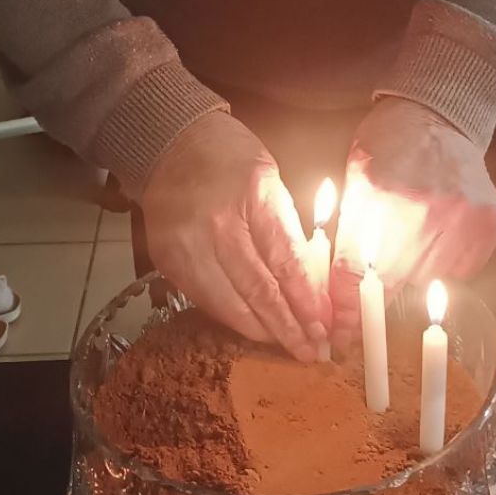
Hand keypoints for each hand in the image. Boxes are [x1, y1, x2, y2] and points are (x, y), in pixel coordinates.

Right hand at [141, 111, 326, 359]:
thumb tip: (311, 284)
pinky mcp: (169, 262)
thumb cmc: (229, 157)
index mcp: (252, 194)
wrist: (170, 144)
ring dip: (264, 331)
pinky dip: (233, 319)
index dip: (307, 300)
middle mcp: (218, 224)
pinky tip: (255, 329)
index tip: (326, 325)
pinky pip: (206, 301)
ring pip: (231, 304)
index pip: (285, 260)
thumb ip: (287, 229)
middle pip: (260, 289)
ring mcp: (189, 246)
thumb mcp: (270, 179)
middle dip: (290, 326)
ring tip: (289, 346)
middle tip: (313, 350)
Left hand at [336, 98, 495, 296]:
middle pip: (391, 281)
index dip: (345, 307)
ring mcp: (460, 215)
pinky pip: (458, 269)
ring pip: (425, 279)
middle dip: (376, 296)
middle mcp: (421, 206)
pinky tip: (436, 235)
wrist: (440, 116)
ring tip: (408, 242)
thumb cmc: (388, 144)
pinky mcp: (486, 222)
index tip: (341, 332)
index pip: (355, 269)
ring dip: (410, 274)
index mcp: (376, 191)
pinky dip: (443, 264)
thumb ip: (348, 233)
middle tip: (367, 304)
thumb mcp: (355, 177)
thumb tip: (337, 294)